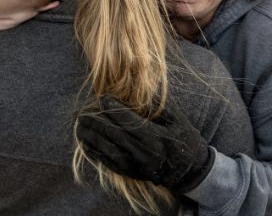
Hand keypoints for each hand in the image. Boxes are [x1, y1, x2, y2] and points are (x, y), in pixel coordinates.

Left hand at [75, 96, 213, 193]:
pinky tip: (86, 144)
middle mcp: (145, 153)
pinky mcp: (132, 173)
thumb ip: (159, 109)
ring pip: (110, 149)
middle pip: (115, 135)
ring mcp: (137, 165)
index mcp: (157, 138)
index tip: (103, 98)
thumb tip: (139, 97)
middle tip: (84, 111)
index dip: (115, 109)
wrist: (191, 172)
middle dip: (98, 122)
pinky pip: (110, 163)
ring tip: (80, 126)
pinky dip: (96, 153)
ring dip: (93, 137)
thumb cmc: (186, 141)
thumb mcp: (178, 121)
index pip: (130, 121)